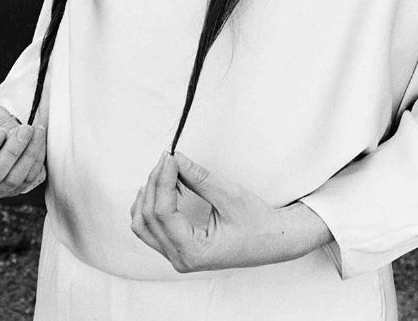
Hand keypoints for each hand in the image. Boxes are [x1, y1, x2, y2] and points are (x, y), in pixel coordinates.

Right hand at [0, 103, 46, 201]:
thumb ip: (0, 122)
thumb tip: (19, 135)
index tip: (1, 132)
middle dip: (13, 150)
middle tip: (27, 129)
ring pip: (13, 181)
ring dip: (29, 155)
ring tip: (37, 132)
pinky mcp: (10, 194)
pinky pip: (28, 183)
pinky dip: (36, 162)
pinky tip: (39, 143)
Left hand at [130, 152, 332, 271]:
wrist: (275, 241)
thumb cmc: (258, 223)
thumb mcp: (230, 196)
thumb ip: (198, 178)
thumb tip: (174, 156)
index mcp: (195, 252)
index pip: (164, 213)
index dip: (162, 180)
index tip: (170, 157)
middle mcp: (181, 260)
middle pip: (149, 217)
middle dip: (155, 183)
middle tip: (168, 158)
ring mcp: (177, 257)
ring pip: (142, 225)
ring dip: (149, 195)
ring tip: (163, 171)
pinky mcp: (177, 250)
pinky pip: (150, 229)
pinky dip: (150, 206)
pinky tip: (161, 188)